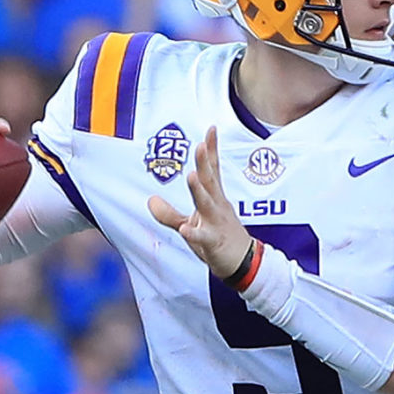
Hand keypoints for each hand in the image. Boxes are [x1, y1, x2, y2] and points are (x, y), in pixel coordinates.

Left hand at [148, 126, 251, 278]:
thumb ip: (169, 213)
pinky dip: (195, 234)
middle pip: (210, 182)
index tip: (211, 129)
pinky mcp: (214, 243)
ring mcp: (217, 223)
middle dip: (205, 163)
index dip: (212, 150)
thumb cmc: (218, 240)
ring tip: (192, 176)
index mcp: (214, 199)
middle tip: (201, 145)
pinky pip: (203, 237)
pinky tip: (186, 230)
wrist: (244, 264)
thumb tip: (150, 200)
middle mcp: (217, 206)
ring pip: (207, 204)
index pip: (213, 170)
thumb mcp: (191, 224)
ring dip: (199, 191)